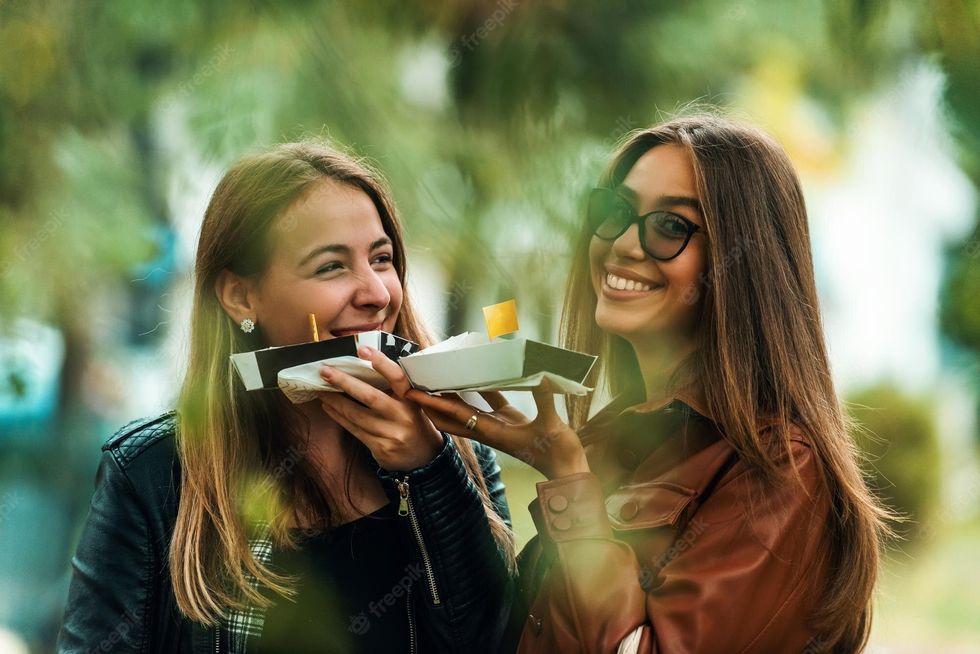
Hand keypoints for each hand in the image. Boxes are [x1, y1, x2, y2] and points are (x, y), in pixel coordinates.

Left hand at [317, 346, 443, 470]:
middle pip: (370, 397)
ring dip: (335, 402)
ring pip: (356, 416)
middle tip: (325, 371)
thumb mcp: (411, 402)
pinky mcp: (381, 449)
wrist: (424, 457)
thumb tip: (362, 365)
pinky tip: (329, 408)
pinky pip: (354, 430)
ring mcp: (391, 435)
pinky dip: (339, 417)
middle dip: (345, 382)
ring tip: (321, 390)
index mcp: (411, 400)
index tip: (362, 349)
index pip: (397, 378)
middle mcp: (402, 417)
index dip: (381, 363)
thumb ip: (393, 388)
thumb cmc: (413, 421)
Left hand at [405, 383, 589, 479]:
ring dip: (450, 394)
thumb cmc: (557, 452)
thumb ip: (544, 400)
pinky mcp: (509, 421)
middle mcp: (488, 429)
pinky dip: (479, 389)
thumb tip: (540, 376)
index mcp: (492, 432)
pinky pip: (488, 402)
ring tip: (436, 374)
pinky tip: (476, 372)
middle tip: (414, 382)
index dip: (434, 403)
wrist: (567, 470)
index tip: (413, 392)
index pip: (456, 415)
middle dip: (431, 402)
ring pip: (465, 408)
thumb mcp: (551, 425)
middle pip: (450, 415)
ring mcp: (497, 425)